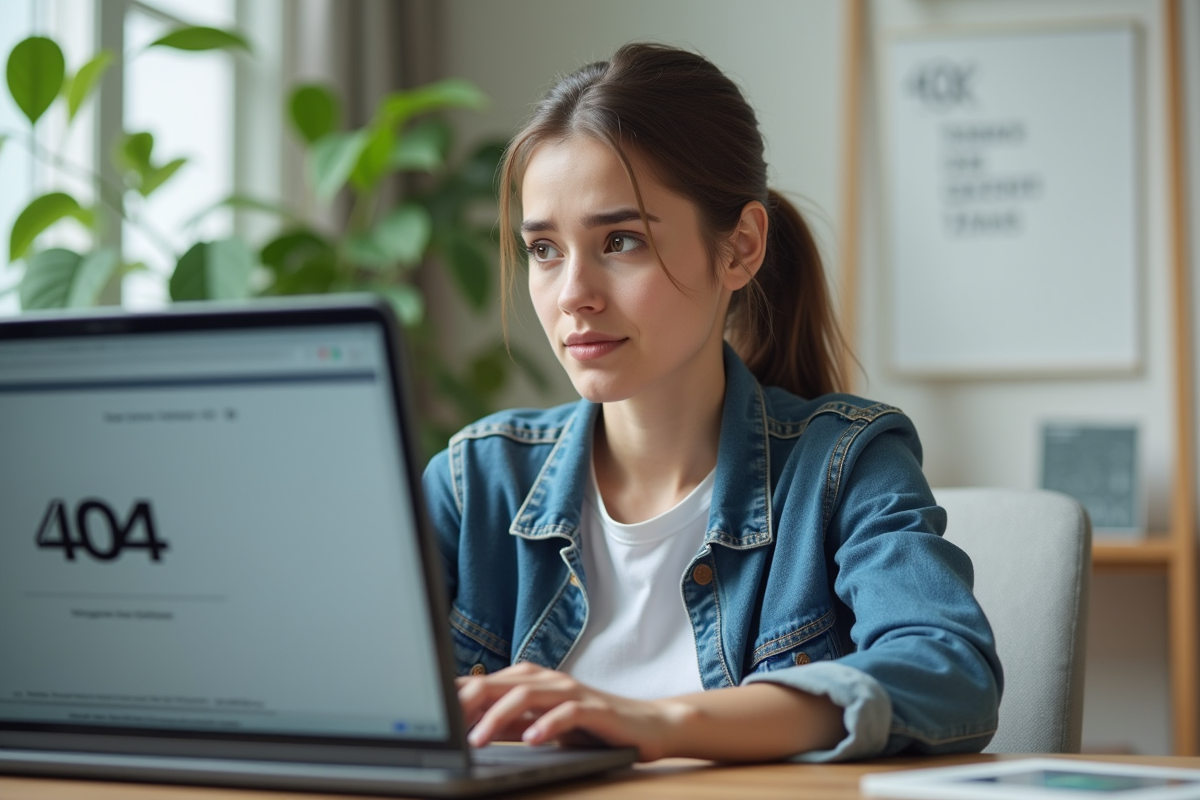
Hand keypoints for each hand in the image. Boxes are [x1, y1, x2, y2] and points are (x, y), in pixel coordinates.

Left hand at [456, 662, 687, 761]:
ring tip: (479, 740)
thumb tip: (464, 729)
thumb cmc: (589, 727)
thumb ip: (506, 724)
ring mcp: (571, 691)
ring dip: (498, 718)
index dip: (457, 696)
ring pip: (527, 696)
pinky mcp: (594, 708)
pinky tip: (531, 741)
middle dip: (468, 703)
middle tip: (446, 724)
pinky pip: (566, 713)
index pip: (486, 682)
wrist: (645, 726)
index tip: (432, 714)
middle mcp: (547, 680)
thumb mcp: (539, 727)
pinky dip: (546, 726)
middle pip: (500, 683)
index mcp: (530, 680)